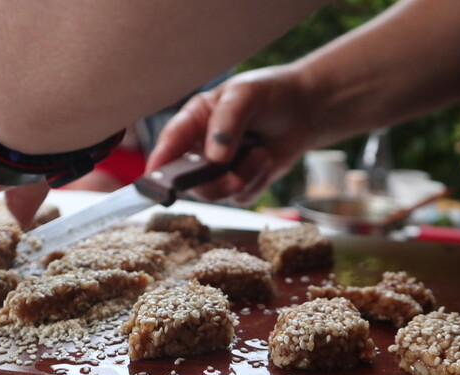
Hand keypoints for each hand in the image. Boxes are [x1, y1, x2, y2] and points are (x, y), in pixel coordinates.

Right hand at [146, 65, 321, 204]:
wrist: (305, 110)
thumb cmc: (271, 93)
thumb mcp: (245, 94)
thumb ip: (227, 122)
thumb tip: (215, 157)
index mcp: (193, 121)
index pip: (169, 144)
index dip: (159, 165)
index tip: (154, 181)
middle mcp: (201, 147)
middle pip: (189, 179)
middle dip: (211, 181)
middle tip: (232, 176)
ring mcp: (220, 169)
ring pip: (215, 192)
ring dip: (242, 177)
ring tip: (261, 154)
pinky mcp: (241, 183)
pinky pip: (241, 196)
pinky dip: (257, 181)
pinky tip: (266, 159)